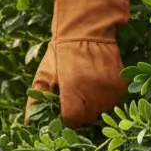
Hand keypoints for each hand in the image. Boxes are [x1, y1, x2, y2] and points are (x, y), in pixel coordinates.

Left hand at [28, 0, 129, 126]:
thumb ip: (37, 98)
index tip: (63, 107)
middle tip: (74, 97)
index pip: (72, 120)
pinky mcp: (121, 84)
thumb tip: (29, 122)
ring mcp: (110, 89)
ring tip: (86, 91)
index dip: (66, 117)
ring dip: (94, 108)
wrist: (87, 29)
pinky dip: (107, 100)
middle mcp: (94, 91)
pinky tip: (98, 88)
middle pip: (87, 119)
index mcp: (73, 89)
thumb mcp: (45, 73)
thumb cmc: (62, 51)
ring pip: (102, 113)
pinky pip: (115, 103)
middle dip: (79, 112)